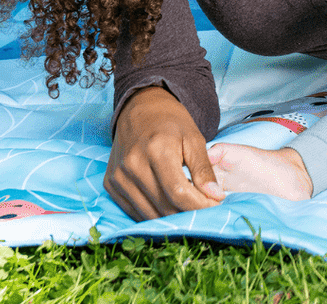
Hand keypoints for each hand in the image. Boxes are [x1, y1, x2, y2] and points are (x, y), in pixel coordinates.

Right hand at [105, 85, 223, 220]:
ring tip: (189, 206)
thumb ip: (204, 169)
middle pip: (164, 206)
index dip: (199, 205)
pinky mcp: (110, 184)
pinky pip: (134, 211)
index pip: (178, 192)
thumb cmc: (171, 123)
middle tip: (206, 209)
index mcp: (156, 150)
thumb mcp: (194, 139)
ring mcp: (118, 176)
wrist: (140, 109)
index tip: (215, 206)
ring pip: (149, 214)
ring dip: (172, 217)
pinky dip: (154, 214)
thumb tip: (216, 196)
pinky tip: (169, 205)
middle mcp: (132, 165)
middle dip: (189, 213)